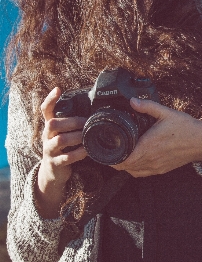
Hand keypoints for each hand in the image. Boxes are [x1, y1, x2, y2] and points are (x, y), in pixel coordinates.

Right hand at [36, 87, 87, 218]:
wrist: (53, 173)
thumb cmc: (64, 149)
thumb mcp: (65, 134)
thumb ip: (74, 124)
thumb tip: (95, 111)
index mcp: (51, 128)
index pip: (45, 110)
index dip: (50, 99)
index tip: (58, 88)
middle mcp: (47, 137)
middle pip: (52, 124)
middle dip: (72, 121)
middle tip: (87, 122)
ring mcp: (49, 150)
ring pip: (60, 140)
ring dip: (77, 137)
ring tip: (88, 137)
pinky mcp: (55, 163)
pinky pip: (66, 158)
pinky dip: (78, 154)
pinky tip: (87, 151)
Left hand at [112, 98, 201, 176]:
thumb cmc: (186, 128)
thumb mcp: (166, 113)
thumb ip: (147, 107)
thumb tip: (132, 101)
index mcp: (148, 146)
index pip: (122, 160)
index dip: (110, 158)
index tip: (104, 150)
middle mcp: (150, 159)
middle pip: (124, 167)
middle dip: (114, 161)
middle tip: (109, 150)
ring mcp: (156, 166)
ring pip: (132, 172)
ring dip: (124, 166)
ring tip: (120, 156)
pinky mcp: (162, 169)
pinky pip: (143, 173)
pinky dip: (135, 169)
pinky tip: (135, 161)